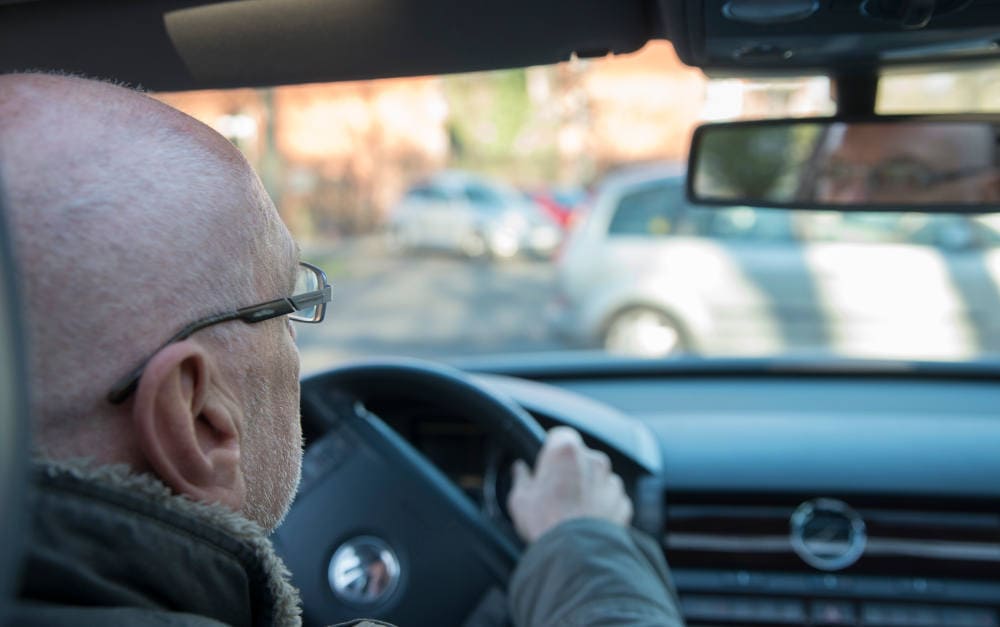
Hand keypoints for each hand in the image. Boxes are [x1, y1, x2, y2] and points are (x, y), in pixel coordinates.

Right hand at [507, 426, 632, 542]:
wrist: (578, 555)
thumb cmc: (546, 523)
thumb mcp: (519, 500)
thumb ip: (521, 479)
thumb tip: (520, 471)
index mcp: (566, 451)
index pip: (559, 436)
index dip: (550, 451)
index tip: (545, 466)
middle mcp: (594, 459)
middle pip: (580, 457)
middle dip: (570, 471)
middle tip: (556, 493)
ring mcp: (612, 481)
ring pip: (597, 478)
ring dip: (587, 489)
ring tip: (572, 512)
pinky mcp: (623, 502)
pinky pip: (610, 499)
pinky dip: (601, 507)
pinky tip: (586, 523)